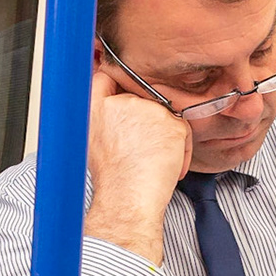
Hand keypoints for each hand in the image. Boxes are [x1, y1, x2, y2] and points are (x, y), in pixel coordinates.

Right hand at [83, 67, 190, 264]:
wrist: (128, 199)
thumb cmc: (112, 178)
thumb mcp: (92, 140)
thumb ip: (103, 115)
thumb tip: (112, 98)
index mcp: (95, 106)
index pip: (105, 76)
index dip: (116, 79)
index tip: (122, 84)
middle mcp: (121, 102)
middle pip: (141, 98)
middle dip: (146, 120)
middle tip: (141, 149)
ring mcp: (148, 110)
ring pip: (164, 114)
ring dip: (164, 136)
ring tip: (153, 161)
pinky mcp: (171, 123)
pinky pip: (182, 130)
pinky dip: (180, 150)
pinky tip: (168, 166)